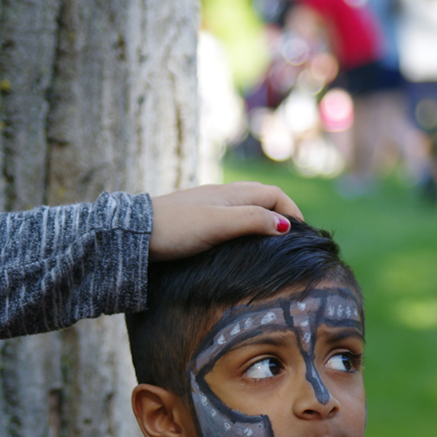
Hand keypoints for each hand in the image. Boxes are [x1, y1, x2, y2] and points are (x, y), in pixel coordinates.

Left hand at [148, 182, 303, 260]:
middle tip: (292, 239)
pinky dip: (244, 225)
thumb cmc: (176, 228)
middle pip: (262, 197)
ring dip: (263, 218)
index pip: (274, 194)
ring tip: (270, 242)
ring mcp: (207, 205)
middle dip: (282, 213)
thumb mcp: (219, 224)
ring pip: (245, 206)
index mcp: (231, 194)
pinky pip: (229, 216)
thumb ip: (252, 221)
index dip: (293, 211)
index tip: (303, 235)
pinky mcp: (194, 218)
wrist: (134, 232)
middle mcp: (222, 194)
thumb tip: (285, 226)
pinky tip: (237, 242)